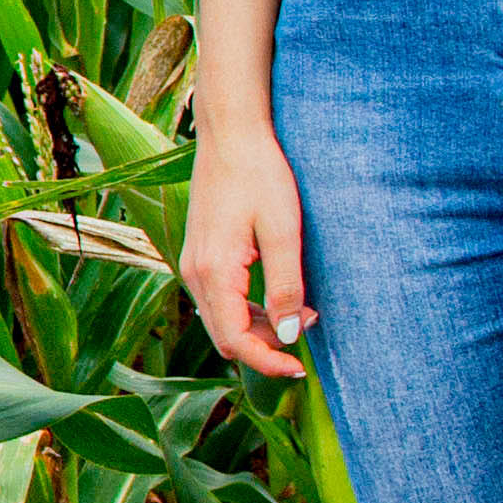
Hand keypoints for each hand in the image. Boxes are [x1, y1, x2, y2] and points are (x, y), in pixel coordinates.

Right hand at [180, 120, 316, 381]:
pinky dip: (247, 311)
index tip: (300, 369)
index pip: (236, 341)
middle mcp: (194, 273)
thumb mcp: (283, 231)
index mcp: (213, 272)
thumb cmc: (260, 174)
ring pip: (222, 321)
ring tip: (302, 312)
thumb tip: (291, 336)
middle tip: (309, 334)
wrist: (231, 134)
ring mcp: (193, 264)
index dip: (268, 362)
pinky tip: (278, 297)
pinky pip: (220, 301)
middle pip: (225, 338)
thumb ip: (286, 286)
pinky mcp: (200, 256)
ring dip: (259, 329)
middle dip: (266, 348)